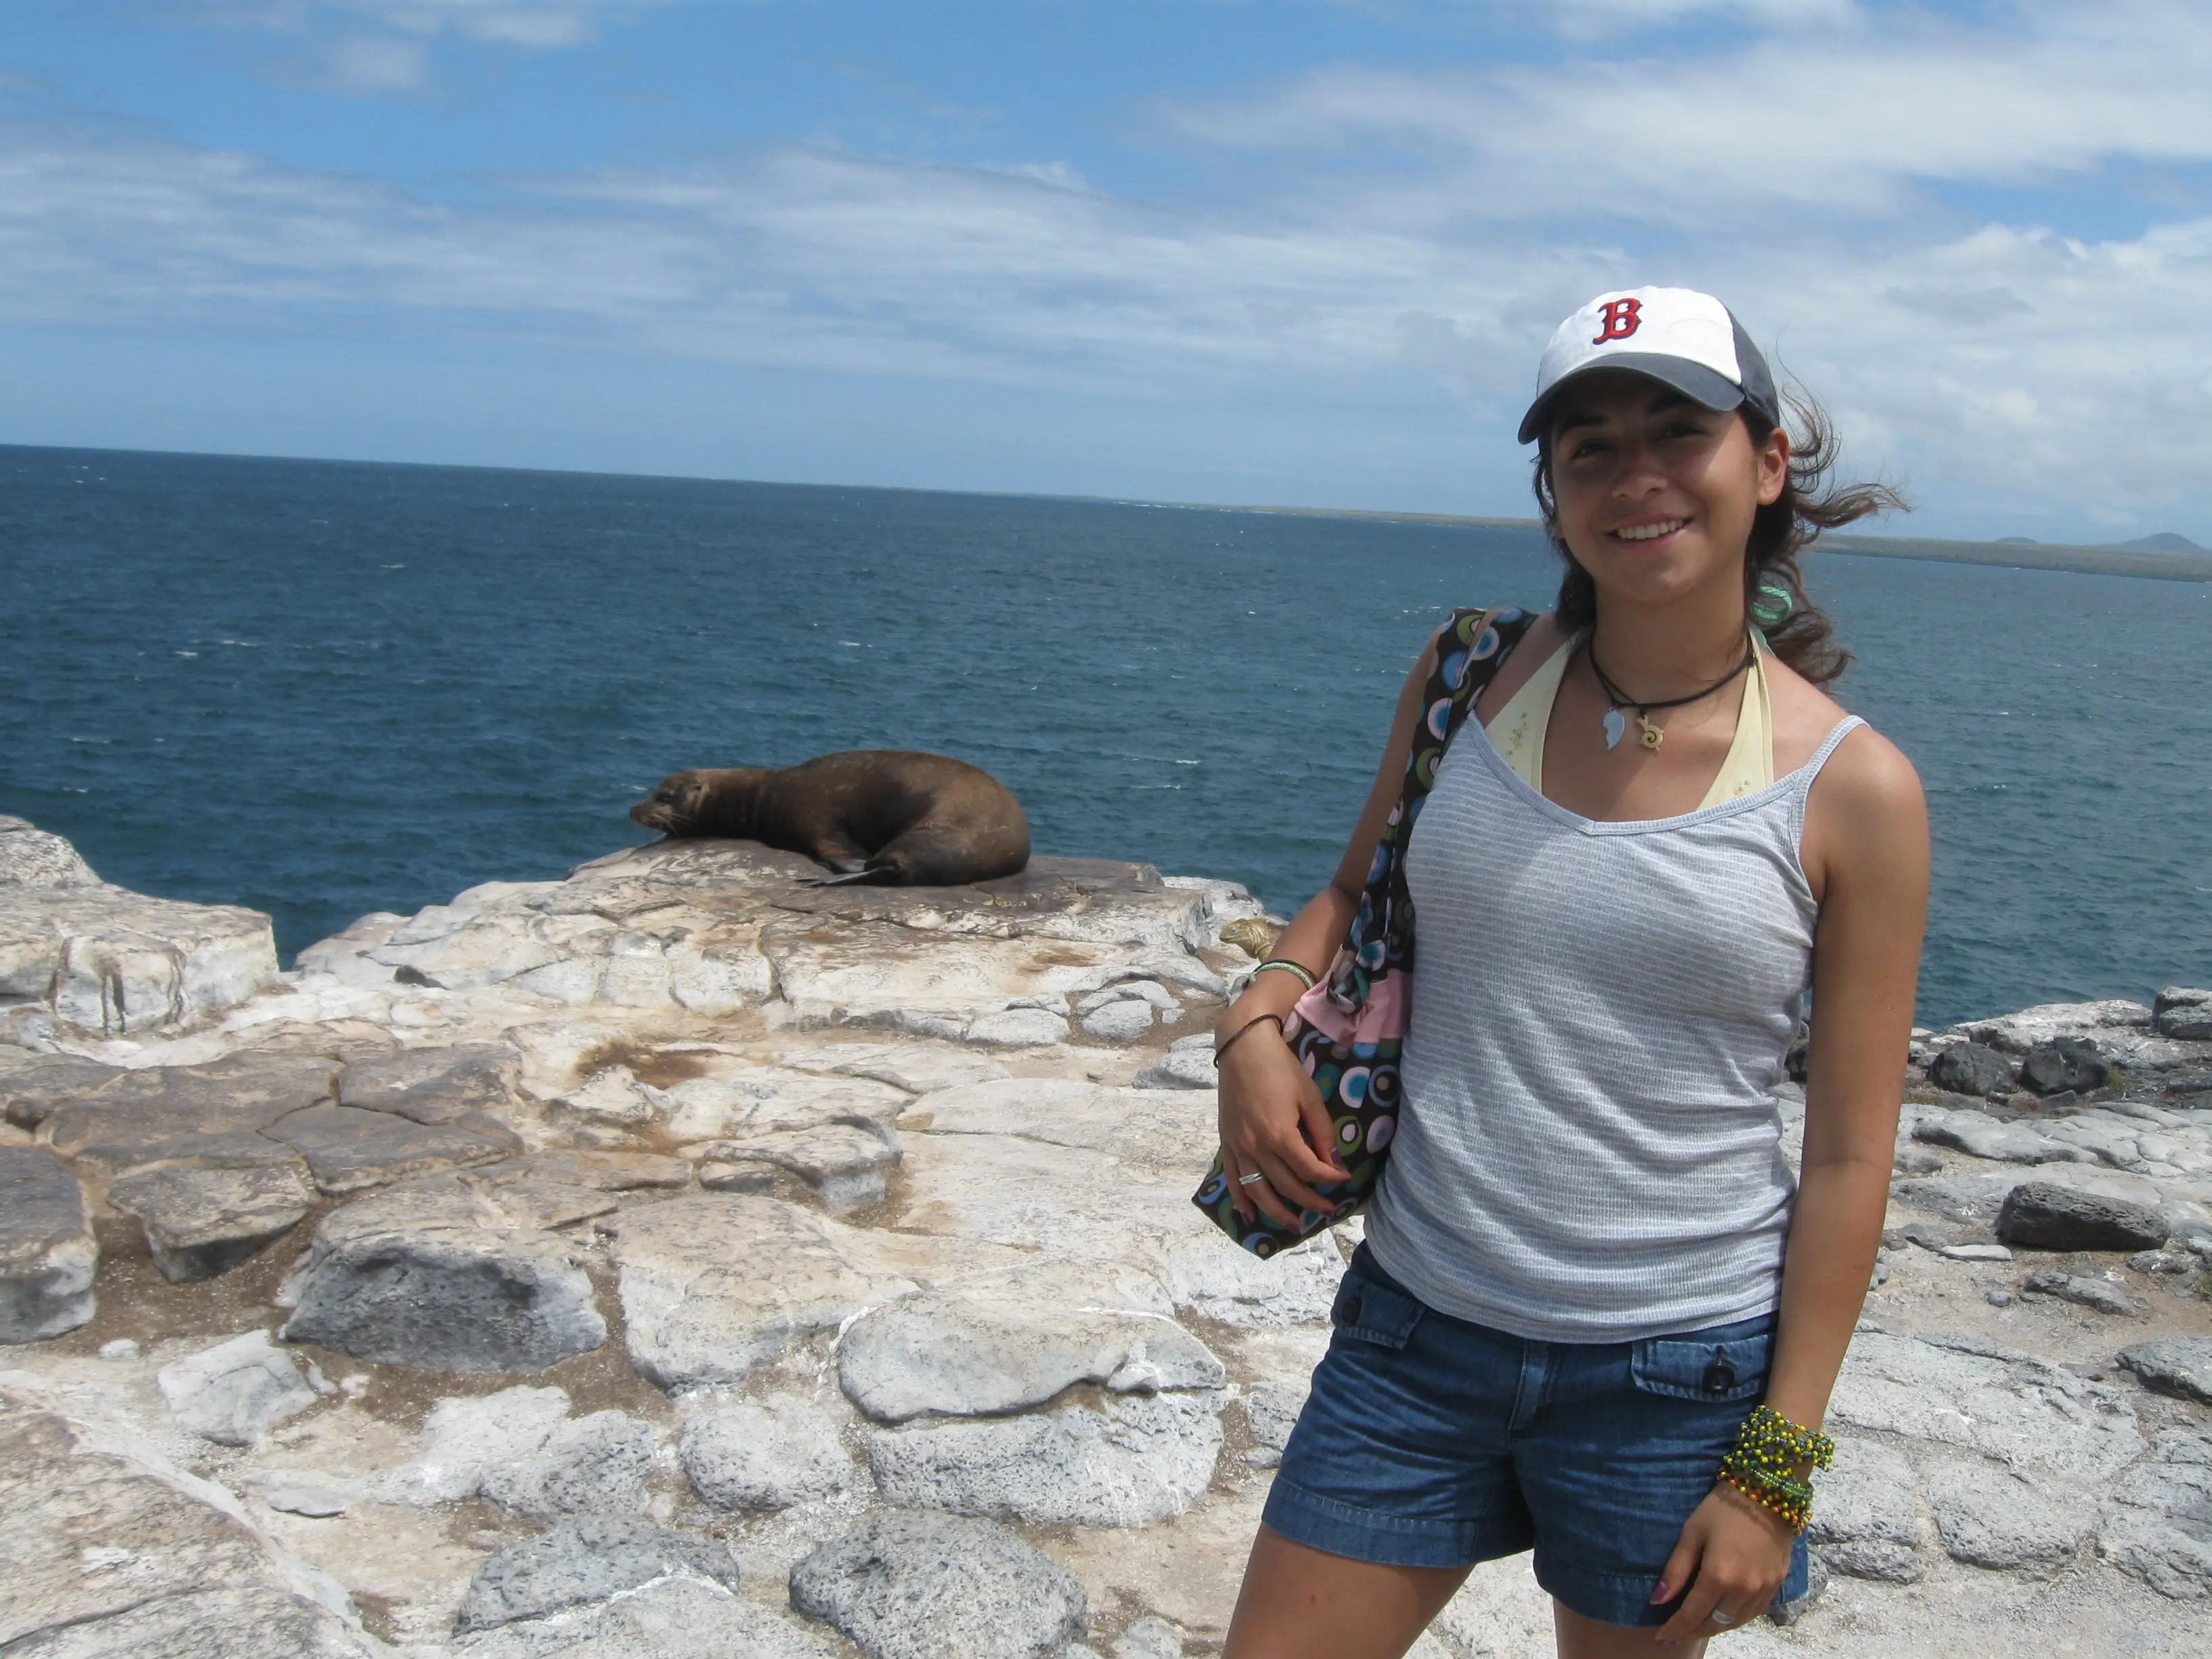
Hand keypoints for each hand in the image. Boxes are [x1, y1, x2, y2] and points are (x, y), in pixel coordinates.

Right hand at [1216, 1018, 1344, 1228]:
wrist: (1242, 1048)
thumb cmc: (1280, 1068)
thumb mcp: (1309, 1097)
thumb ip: (1322, 1132)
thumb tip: (1335, 1163)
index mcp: (1280, 1135)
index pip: (1310, 1170)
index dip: (1329, 1179)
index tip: (1343, 1180)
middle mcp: (1256, 1147)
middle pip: (1286, 1186)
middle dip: (1309, 1201)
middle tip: (1326, 1210)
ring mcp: (1238, 1147)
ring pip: (1257, 1190)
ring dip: (1276, 1211)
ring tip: (1294, 1224)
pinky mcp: (1225, 1142)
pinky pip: (1232, 1178)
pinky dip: (1241, 1198)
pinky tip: (1249, 1215)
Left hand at [1648, 1481, 1796, 1644]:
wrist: (1769, 1492)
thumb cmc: (1722, 1508)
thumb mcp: (1692, 1532)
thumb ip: (1676, 1570)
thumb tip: (1657, 1600)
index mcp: (1719, 1577)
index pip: (1692, 1615)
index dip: (1674, 1629)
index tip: (1660, 1637)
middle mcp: (1743, 1591)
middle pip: (1714, 1624)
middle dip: (1692, 1631)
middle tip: (1675, 1632)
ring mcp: (1763, 1590)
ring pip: (1735, 1622)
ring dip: (1714, 1626)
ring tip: (1696, 1624)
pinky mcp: (1777, 1584)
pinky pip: (1753, 1612)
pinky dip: (1736, 1618)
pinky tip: (1724, 1612)